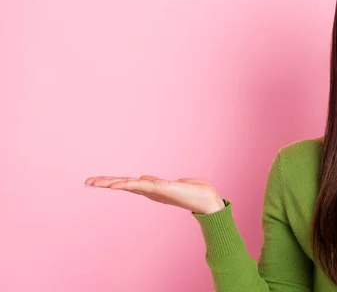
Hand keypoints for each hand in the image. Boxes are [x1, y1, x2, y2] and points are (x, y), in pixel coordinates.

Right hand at [84, 175, 225, 214]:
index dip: (111, 181)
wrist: (208, 200)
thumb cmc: (192, 192)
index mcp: (150, 188)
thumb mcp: (170, 184)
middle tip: (87, 182)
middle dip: (105, 183)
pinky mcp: (163, 188)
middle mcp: (150, 190)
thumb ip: (155, 182)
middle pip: (124, 184)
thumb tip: (142, 178)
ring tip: (96, 182)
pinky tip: (119, 183)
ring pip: (130, 185)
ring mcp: (155, 190)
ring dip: (113, 183)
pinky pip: (143, 185)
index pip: (127, 183)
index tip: (94, 181)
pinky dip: (130, 184)